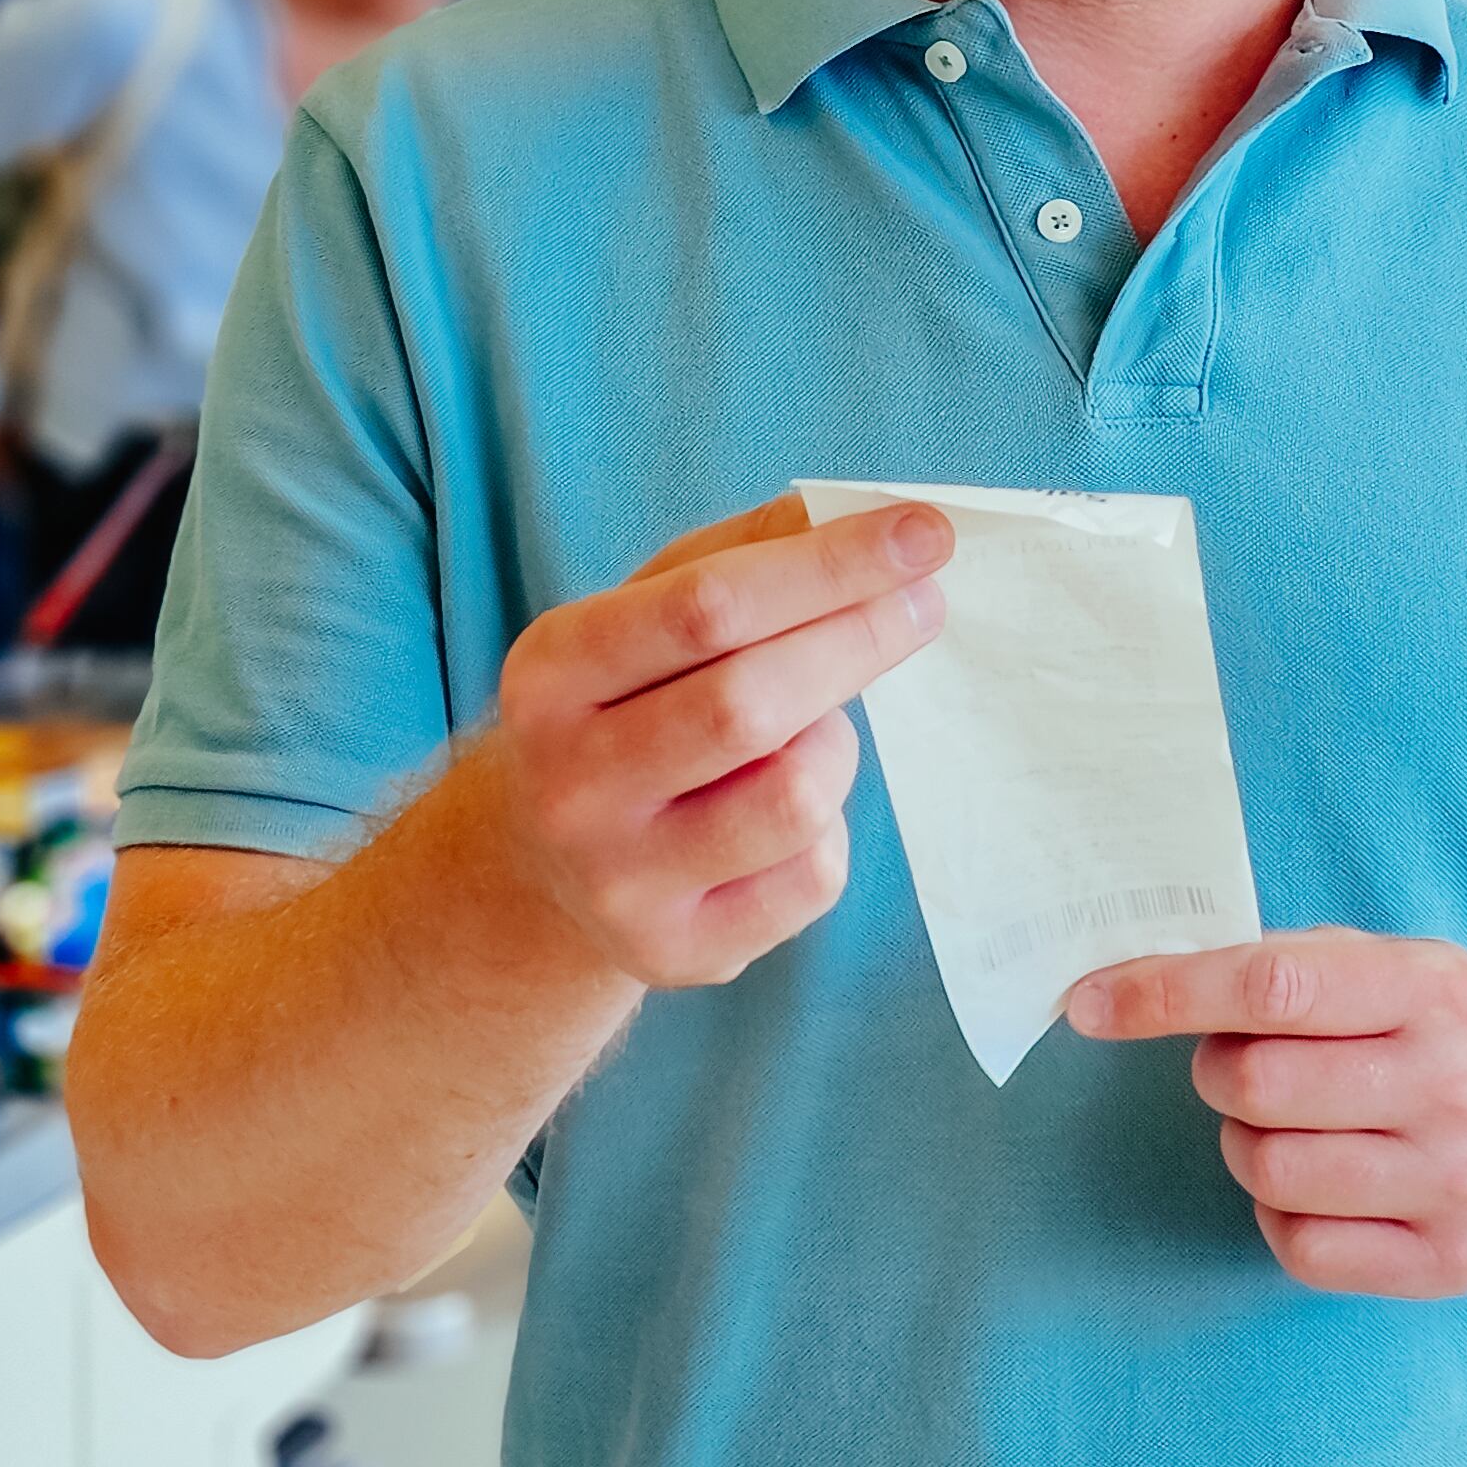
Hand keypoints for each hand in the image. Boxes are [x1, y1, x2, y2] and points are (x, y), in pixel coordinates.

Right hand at [487, 492, 947, 992]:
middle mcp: (570, 785)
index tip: (923, 533)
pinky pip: (812, 876)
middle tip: (926, 603)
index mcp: (550, 676)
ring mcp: (620, 883)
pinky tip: (788, 810)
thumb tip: (848, 513)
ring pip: (795, 797)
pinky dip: (830, 826)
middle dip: (860, 639)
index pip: (704, 607)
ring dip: (837, 745)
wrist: (540, 868)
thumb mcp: (643, 615)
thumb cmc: (625, 705)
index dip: (828, 567)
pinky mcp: (680, 953)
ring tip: (815, 729)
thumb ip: (737, 558)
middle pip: (749, 704)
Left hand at [1069, 930, 1466, 1297]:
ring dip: (1246, 1141)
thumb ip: (1297, 967)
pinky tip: (1317, 1180)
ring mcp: (1452, 1184)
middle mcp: (1450, 1086)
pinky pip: (1298, 1245)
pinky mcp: (1446, 1264)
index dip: (1162, 994)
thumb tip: (1151, 978)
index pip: (1269, 989)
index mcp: (1434, 990)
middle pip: (1253, 1085)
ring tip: (1292, 1122)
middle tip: (1242, 1063)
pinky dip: (1279, 1210)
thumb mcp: (1406, 964)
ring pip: (1265, 1168)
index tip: (1090, 1003)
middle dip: (1216, 1070)